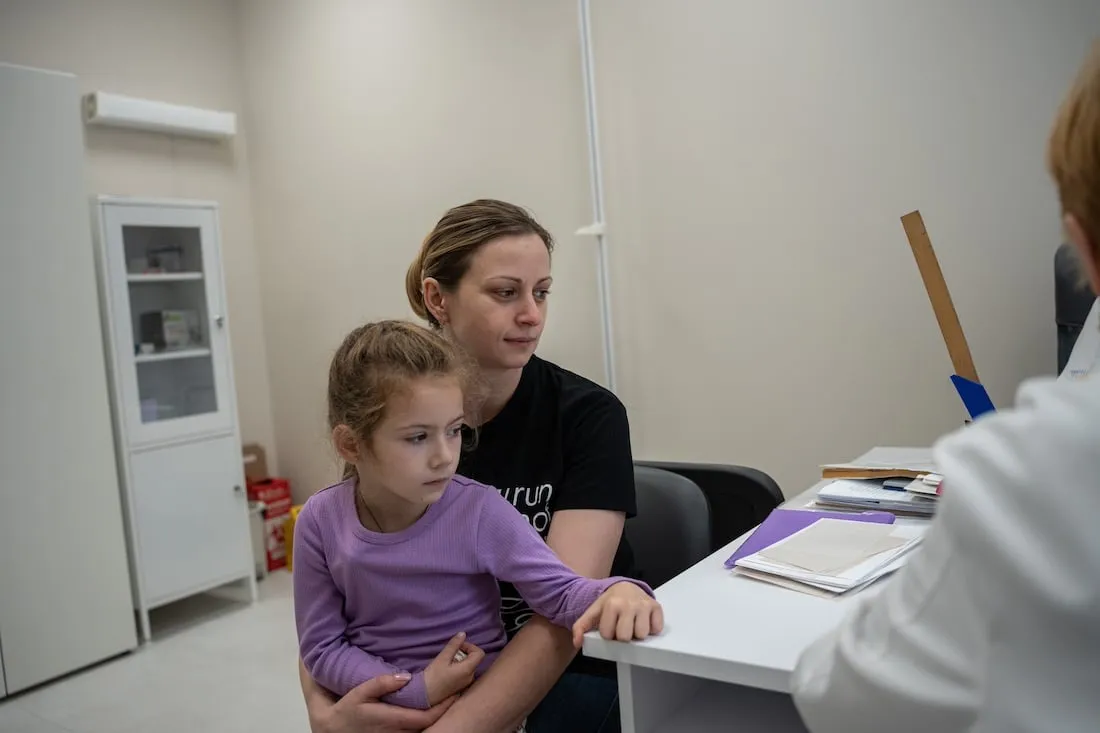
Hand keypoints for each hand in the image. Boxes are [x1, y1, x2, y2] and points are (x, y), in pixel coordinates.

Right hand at [309, 673, 455, 732]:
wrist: (334, 730)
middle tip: (459, 693)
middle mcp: (397, 732)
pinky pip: (416, 731)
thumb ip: (382, 683)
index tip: (456, 693)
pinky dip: (427, 721)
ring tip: (450, 698)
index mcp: (392, 719)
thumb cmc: (347, 709)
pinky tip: (433, 709)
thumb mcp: (360, 692)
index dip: (444, 707)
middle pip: (429, 724)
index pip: (426, 717)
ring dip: (438, 716)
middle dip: (446, 710)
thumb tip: (405, 677)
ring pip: (424, 729)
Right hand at [423, 632, 485, 706]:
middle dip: (464, 653)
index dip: (470, 646)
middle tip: (450, 653)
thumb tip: (463, 634)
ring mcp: (466, 684)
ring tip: (447, 661)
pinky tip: (447, 669)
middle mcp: (470, 677)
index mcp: (468, 669)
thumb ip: (454, 645)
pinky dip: (459, 667)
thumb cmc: (433, 676)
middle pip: (474, 659)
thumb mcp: (442, 658)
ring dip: (461, 660)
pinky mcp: (460, 687)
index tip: (458, 646)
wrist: (424, 696)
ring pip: (469, 666)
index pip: (480, 653)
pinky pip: (465, 673)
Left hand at [572, 581, 663, 647]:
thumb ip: (581, 626)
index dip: (608, 634)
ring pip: (642, 634)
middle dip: (622, 636)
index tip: (609, 627)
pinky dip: (651, 629)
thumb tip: (577, 642)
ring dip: (637, 634)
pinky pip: (656, 629)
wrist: (626, 588)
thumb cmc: (609, 604)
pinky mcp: (657, 607)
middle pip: (625, 637)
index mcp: (612, 604)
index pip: (608, 635)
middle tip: (621, 628)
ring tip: (632, 625)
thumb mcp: (594, 612)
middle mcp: (629, 604)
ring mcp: (644, 605)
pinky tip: (644, 622)